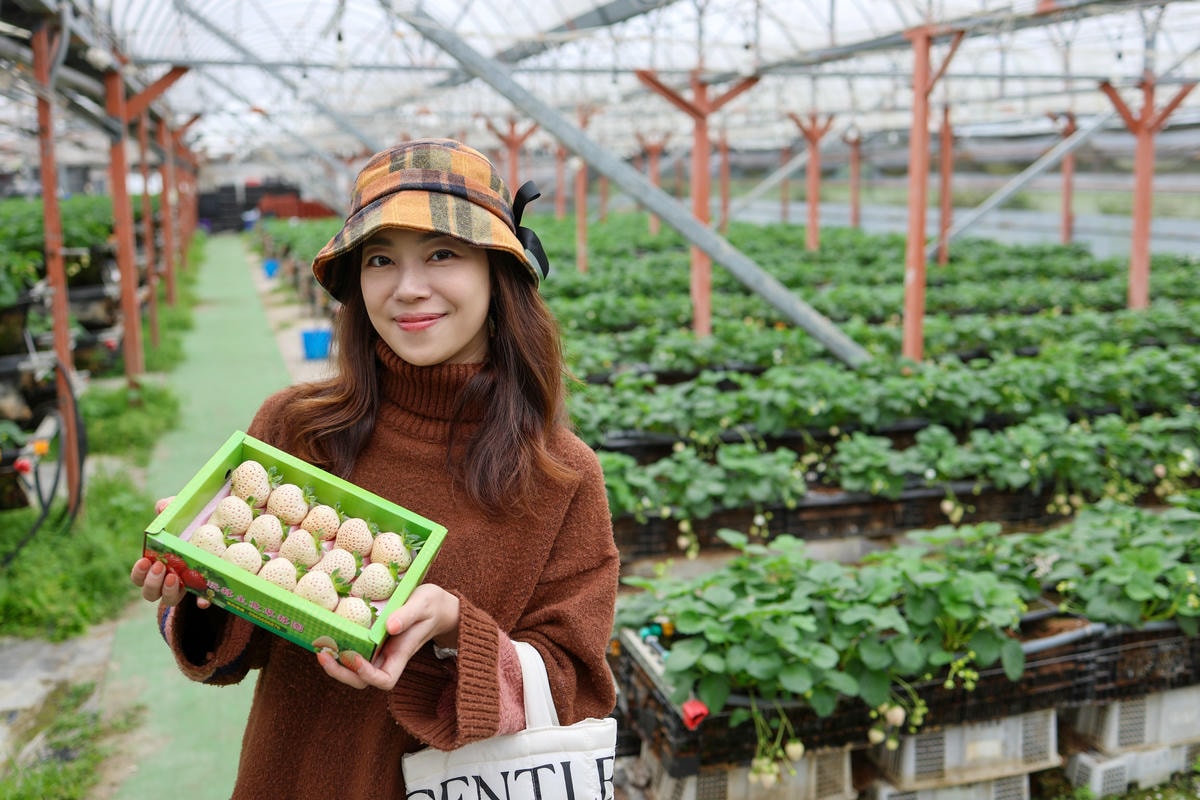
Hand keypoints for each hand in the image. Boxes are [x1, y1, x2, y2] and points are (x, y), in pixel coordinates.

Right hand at [130, 496, 211, 609]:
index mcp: (155, 564)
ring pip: (169, 600)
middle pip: (149, 592)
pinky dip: (200, 600)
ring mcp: (183, 587)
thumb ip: (169, 508)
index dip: (138, 572)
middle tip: (161, 566)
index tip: (144, 560)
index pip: (139, 575)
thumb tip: (162, 507)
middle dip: (151, 582)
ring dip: (168, 591)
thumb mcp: (180, 514)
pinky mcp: (202, 590)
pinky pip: (199, 600)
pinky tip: (203, 599)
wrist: (220, 530)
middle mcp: (166, 580)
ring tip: (175, 577)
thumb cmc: (190, 523)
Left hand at [318, 583, 459, 689]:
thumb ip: (408, 615)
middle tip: (323, 655)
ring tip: (321, 648)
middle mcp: (389, 657)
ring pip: (355, 671)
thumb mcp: (423, 603)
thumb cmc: (433, 605)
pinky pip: (356, 653)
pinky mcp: (375, 642)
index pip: (384, 680)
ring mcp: (381, 651)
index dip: (367, 675)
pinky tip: (331, 637)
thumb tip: (390, 626)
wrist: (439, 607)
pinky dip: (341, 650)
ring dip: (337, 665)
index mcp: (402, 653)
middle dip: (341, 673)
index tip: (356, 658)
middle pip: (363, 681)